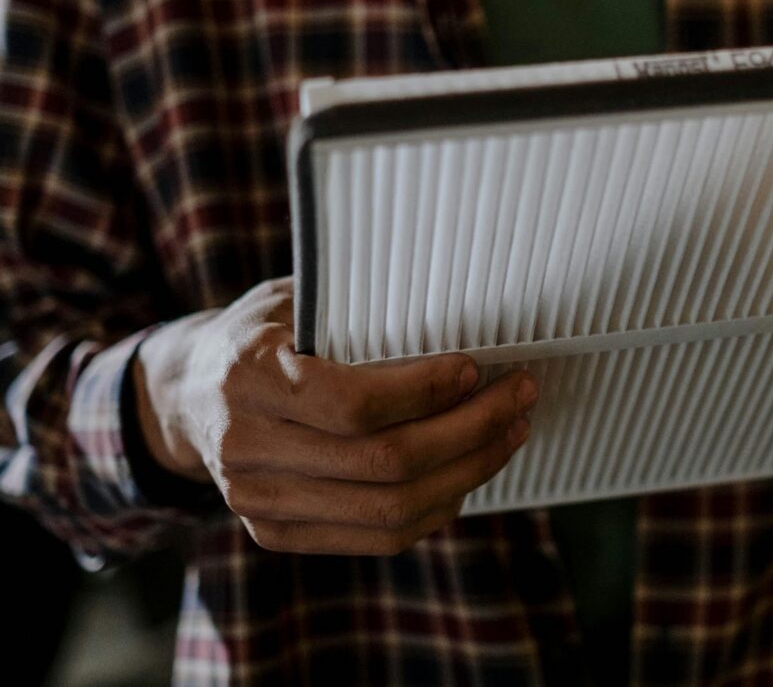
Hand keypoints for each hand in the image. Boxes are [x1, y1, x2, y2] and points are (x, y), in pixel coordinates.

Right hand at [133, 277, 537, 554]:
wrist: (188, 395)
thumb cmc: (259, 334)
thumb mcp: (294, 300)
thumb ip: (356, 312)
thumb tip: (459, 314)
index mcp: (248, 376)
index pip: (354, 404)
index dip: (427, 391)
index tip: (475, 367)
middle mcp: (247, 447)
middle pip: (384, 464)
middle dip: (470, 431)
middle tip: (518, 398)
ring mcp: (258, 501)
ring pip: (388, 510)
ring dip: (466, 473)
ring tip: (508, 435)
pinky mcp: (275, 533)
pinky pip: (374, 537)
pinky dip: (434, 509)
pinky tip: (467, 475)